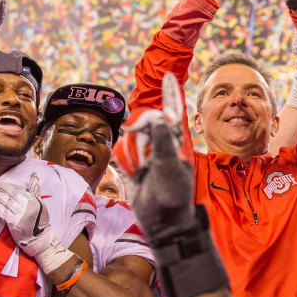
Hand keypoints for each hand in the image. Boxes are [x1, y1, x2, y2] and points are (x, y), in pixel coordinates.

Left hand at [0, 172, 72, 273]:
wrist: (39, 239)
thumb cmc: (39, 220)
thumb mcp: (40, 204)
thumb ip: (35, 189)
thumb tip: (34, 174)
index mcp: (34, 200)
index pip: (19, 189)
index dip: (9, 186)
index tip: (2, 183)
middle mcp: (28, 206)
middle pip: (12, 194)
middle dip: (2, 188)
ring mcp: (21, 214)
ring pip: (6, 202)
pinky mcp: (14, 223)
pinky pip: (3, 212)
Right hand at [113, 73, 194, 239]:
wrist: (162, 221)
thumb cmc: (173, 193)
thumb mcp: (170, 166)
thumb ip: (162, 141)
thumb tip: (157, 116)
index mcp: (174, 141)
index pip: (172, 111)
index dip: (170, 93)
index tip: (169, 75)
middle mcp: (160, 144)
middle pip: (145, 124)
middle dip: (142, 137)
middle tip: (145, 157)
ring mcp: (145, 154)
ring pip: (131, 139)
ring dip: (134, 156)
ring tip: (143, 172)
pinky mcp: (132, 165)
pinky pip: (121, 153)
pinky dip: (124, 163)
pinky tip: (134, 175)